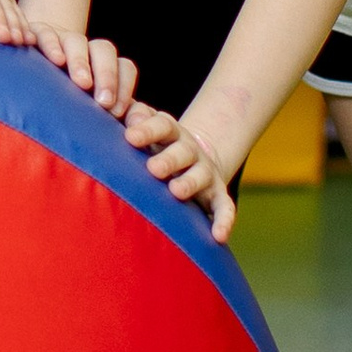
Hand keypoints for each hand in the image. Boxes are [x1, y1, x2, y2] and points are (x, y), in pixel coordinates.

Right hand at [29, 25, 138, 120]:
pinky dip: (52, 44)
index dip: (124, 87)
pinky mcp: (35, 34)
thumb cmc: (60, 101)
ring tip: (82, 83)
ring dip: (82, 62)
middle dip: (107, 76)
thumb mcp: (85, 107)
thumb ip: (110, 114)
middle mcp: (85, 50)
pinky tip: (55, 60)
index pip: (124, 67)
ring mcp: (60, 40)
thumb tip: (136, 126)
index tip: (116, 112)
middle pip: (104, 50)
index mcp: (102, 66)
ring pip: (77, 41)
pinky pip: (46, 33)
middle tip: (104, 102)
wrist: (24, 80)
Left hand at [129, 104, 236, 244]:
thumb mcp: (148, 124)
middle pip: (183, 152)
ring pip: (201, 176)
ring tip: (176, 191)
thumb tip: (127, 115)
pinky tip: (219, 236)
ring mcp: (205, 173)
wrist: (191, 156)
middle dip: (169, 159)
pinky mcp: (217, 196)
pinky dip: (224, 221)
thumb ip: (135, 115)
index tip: (130, 136)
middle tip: (153, 168)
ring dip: (190, 183)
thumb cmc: (156, 142)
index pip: (162, 126)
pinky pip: (224, 208)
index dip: (147, 130)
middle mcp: (191, 151)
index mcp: (171, 132)